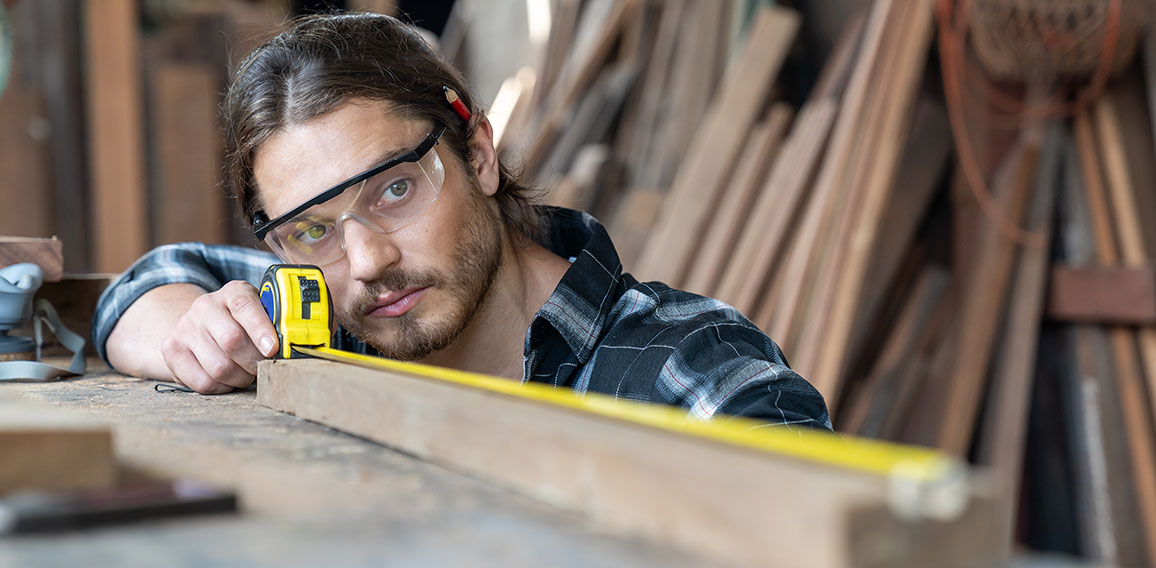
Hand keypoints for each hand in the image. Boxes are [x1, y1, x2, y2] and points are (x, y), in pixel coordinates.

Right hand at [160, 281, 278, 393]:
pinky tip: (228, 379)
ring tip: (247, 374)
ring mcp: (185, 328)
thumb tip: (294, 344)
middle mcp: (205, 306)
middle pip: (232, 341)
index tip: (273, 349)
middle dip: (254, 362)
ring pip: (219, 367)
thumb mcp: (261, 313)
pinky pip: (203, 382)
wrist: (200, 327)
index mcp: (233, 292)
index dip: (261, 329)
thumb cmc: (243, 324)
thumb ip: (276, 322)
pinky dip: (222, 387)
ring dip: (240, 378)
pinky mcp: (171, 350)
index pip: (245, 306)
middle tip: (264, 368)